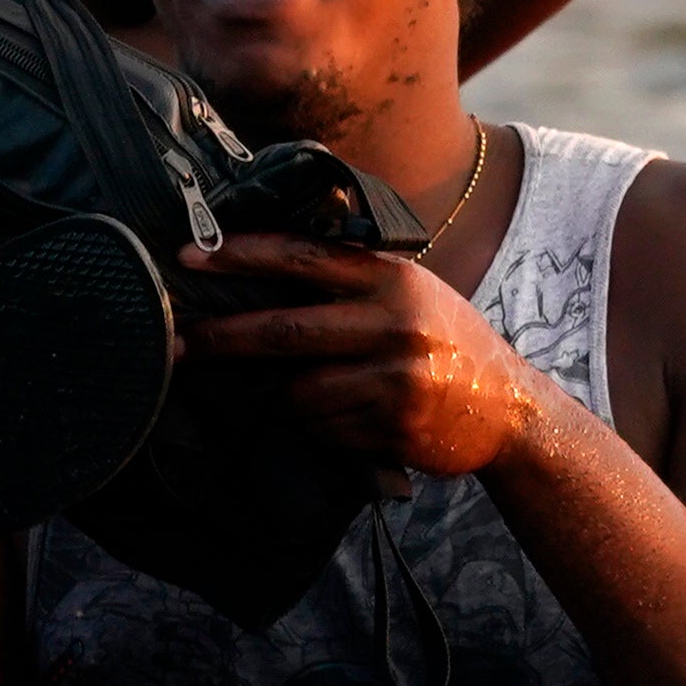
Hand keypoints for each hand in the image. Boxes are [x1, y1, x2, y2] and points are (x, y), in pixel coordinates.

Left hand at [171, 240, 555, 478]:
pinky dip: (319, 427)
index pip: (302, 257)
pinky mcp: (393, 426)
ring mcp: (395, 378)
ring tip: (312, 393)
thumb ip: (351, 277)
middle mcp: (396, 323)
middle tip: (175, 343)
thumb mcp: (412, 292)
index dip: (241, 256)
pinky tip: (349, 419)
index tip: (188, 257)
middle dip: (221, 337)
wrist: (509, 407)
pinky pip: (323, 429)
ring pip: (299, 391)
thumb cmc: (445, 340)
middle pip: (285, 329)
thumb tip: (261, 266)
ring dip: (287, 397)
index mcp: (393, 279)